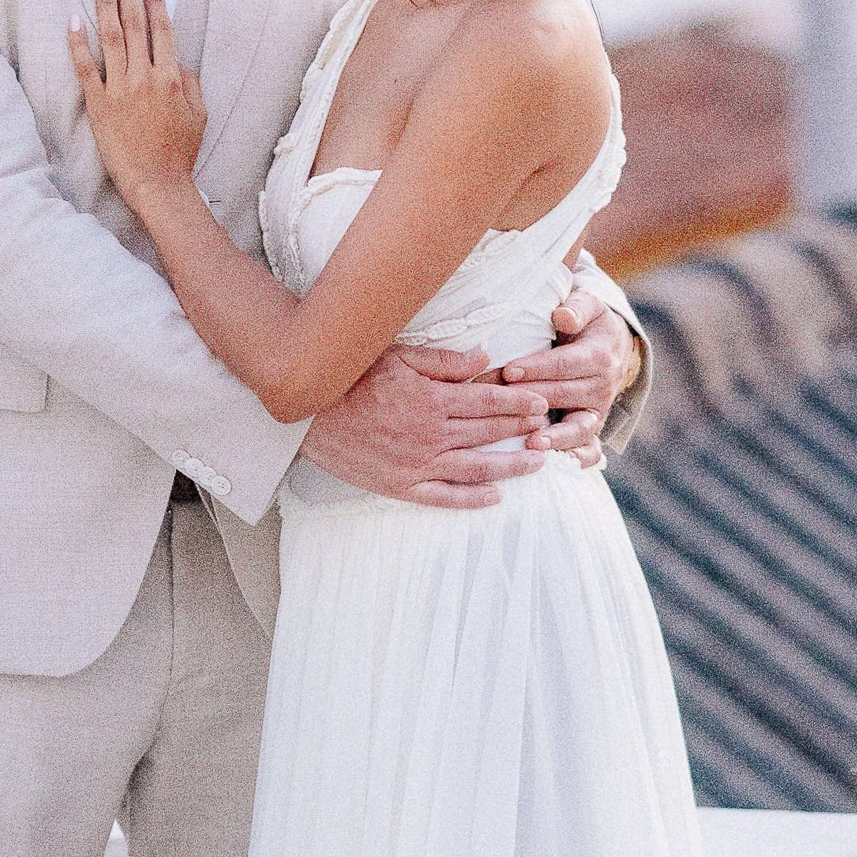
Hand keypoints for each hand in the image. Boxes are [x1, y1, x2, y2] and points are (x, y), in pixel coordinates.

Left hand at [69, 0, 205, 205]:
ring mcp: (120, 90)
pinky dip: (78, 43)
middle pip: (135, 25)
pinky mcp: (99, 105)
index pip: (162, 31)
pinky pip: (85, 68)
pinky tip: (73, 20)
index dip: (154, 3)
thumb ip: (190, 83)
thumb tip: (177, 61)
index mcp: (171, 78)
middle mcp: (145, 78)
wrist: (156, 183)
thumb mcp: (198, 115)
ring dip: (106, 5)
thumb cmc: (180, 153)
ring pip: (111, 38)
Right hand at [302, 344, 554, 510]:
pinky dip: (472, 499)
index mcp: (433, 400)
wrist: (309, 414)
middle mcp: (431, 435)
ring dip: (511, 467)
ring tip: (537, 464)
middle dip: (521, 430)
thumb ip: (444, 361)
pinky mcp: (402, 486)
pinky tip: (495, 498)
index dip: (519, 402)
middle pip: (488, 432)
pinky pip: (444, 497)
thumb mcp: (398, 356)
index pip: (488, 400)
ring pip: (476, 468)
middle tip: (547, 431)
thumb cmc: (352, 379)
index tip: (540, 404)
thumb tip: (484, 358)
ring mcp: (418, 464)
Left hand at [496, 284, 639, 468]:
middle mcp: (601, 386)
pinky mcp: (593, 428)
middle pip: (562, 395)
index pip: (564, 364)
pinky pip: (590, 449)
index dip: (537, 368)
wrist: (613, 346)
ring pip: (578, 427)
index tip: (509, 371)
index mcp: (598, 356)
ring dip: (556, 438)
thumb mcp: (588, 306)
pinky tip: (555, 467)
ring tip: (532, 444)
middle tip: (496, 404)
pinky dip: (576, 459)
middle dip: (528, 400)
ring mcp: (598, 411)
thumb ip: (577, 307)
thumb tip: (562, 316)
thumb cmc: (589, 323)